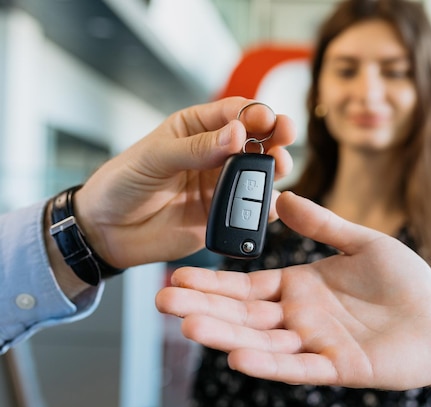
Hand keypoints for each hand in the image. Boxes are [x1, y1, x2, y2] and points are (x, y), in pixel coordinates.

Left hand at [74, 97, 294, 267]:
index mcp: (196, 128)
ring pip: (259, 173)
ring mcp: (221, 185)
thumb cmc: (123, 183)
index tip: (267, 119)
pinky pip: (251, 209)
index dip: (254, 113)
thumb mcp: (154, 157)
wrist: (106, 231)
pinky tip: (269, 205)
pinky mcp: (223, 215)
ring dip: (274, 168)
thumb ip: (197, 148)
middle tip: (284, 136)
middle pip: (255, 140)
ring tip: (279, 167)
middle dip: (275, 136)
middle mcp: (214, 154)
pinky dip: (264, 208)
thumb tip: (237, 134)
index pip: (233, 112)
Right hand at [156, 191, 430, 389]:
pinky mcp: (339, 368)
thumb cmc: (405, 281)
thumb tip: (285, 195)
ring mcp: (317, 344)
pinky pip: (298, 367)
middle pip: (244, 314)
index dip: (213, 283)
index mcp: (301, 286)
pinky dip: (268, 363)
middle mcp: (301, 317)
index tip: (178, 276)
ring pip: (263, 342)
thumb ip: (324, 224)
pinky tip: (238, 357)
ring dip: (226, 335)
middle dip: (204, 307)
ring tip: (188, 325)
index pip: (248, 286)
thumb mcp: (362, 242)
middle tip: (162, 300)